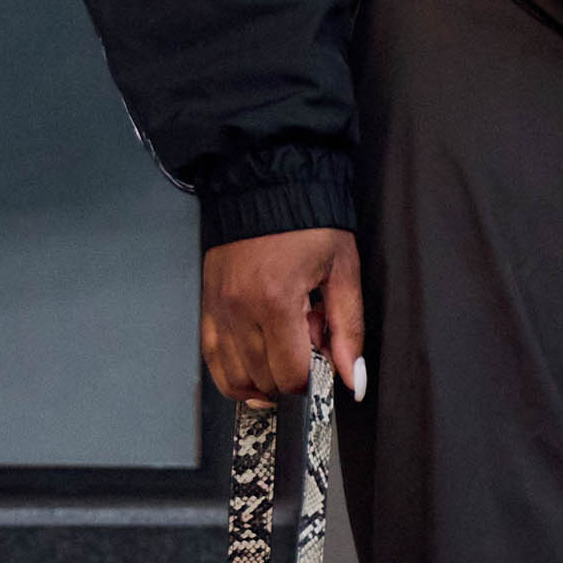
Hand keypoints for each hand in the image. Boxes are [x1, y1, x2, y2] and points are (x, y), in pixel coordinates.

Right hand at [202, 226, 365, 405]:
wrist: (268, 184)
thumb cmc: (309, 222)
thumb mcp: (343, 270)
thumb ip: (349, 330)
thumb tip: (354, 378)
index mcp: (275, 300)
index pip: (290, 374)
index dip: (313, 378)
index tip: (324, 362)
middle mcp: (239, 308)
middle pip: (263, 379)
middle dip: (290, 374)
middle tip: (307, 344)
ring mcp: (218, 308)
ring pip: (235, 376)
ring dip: (263, 378)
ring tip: (284, 351)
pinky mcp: (207, 305)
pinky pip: (213, 357)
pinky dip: (232, 373)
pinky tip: (254, 372)